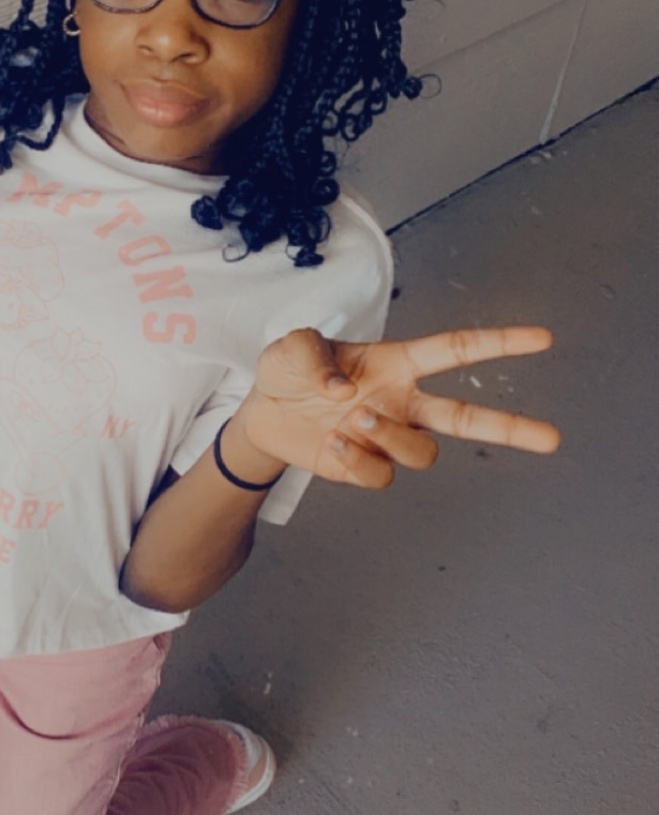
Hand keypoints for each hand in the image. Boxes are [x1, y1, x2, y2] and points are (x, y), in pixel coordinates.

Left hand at [233, 326, 560, 488]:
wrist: (261, 413)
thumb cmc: (288, 371)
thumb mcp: (292, 347)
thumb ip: (314, 357)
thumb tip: (346, 393)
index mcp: (395, 363)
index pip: (455, 350)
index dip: (499, 343)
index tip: (542, 340)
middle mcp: (401, 401)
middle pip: (467, 417)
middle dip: (511, 427)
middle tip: (552, 439)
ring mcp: (386, 436)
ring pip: (422, 451)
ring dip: (392, 436)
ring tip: (354, 419)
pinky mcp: (366, 467)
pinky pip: (382, 475)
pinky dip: (359, 460)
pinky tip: (333, 443)